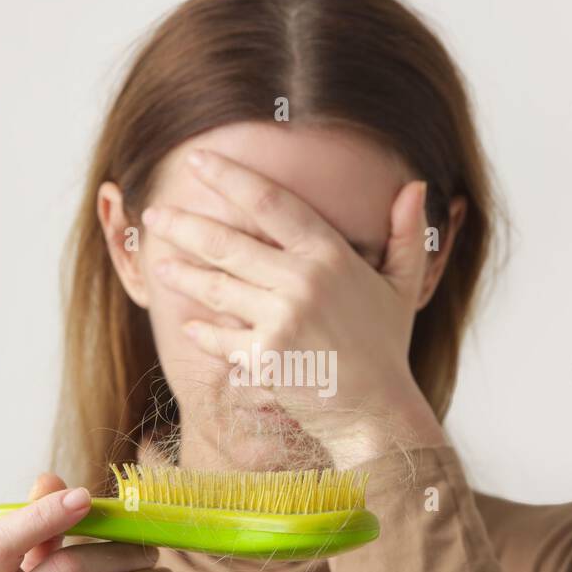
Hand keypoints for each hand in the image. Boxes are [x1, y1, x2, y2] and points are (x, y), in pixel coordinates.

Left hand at [139, 148, 445, 465]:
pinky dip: (201, 330)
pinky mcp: (263, 358)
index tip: (199, 158)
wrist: (378, 413)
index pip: (271, 202)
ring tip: (158, 262)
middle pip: (228, 242)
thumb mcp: (402, 288)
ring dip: (181, 274)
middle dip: (185, 225)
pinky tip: (187, 322)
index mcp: (329, 255)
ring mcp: (280, 320)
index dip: (230, 177)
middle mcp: (301, 282)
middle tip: (155, 213)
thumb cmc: (387, 349)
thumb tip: (416, 185)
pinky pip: (219, 337)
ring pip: (216, 287)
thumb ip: (406, 234)